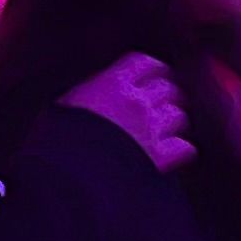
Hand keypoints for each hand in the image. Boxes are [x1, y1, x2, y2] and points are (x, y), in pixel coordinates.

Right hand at [60, 52, 190, 171]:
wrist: (66, 177)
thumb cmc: (54, 142)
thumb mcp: (61, 108)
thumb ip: (85, 95)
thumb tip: (94, 93)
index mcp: (111, 84)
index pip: (144, 64)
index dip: (153, 69)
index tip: (154, 75)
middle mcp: (136, 102)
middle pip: (168, 89)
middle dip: (167, 96)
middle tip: (163, 105)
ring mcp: (151, 130)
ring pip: (179, 116)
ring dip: (175, 122)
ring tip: (167, 130)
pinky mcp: (159, 159)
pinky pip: (185, 147)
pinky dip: (182, 149)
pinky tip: (173, 153)